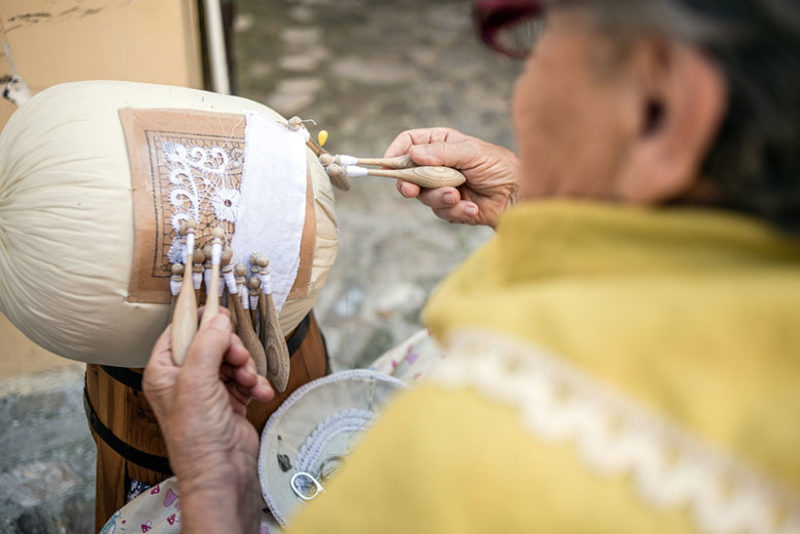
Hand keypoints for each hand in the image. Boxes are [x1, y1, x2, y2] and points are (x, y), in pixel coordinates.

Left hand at [143, 311, 273, 533]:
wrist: (223, 473)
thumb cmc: (198, 436)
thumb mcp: (197, 382)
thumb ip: (208, 344)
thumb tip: (219, 317)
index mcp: (164, 372)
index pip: (179, 332)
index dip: (199, 320)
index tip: (220, 309)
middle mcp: (185, 380)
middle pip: (212, 343)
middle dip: (232, 350)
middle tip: (239, 361)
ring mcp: (209, 391)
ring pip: (233, 360)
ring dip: (247, 368)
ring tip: (250, 383)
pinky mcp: (230, 402)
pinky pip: (246, 379)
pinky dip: (256, 384)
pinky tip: (260, 394)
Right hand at [384, 127, 519, 227]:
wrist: (518, 196)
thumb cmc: (499, 166)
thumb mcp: (471, 152)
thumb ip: (442, 153)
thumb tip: (413, 153)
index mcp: (441, 143)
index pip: (408, 143)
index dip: (394, 153)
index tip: (388, 165)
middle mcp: (437, 164)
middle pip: (408, 174)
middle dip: (411, 184)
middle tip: (412, 190)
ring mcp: (442, 186)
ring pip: (424, 197)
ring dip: (441, 198)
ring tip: (458, 196)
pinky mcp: (451, 207)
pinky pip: (441, 212)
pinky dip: (457, 211)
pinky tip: (473, 207)